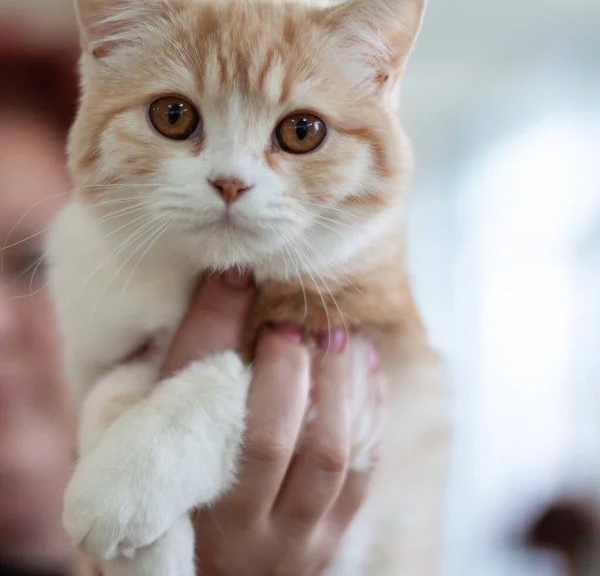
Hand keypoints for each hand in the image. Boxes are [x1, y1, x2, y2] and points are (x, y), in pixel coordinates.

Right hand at [162, 271, 382, 575]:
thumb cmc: (180, 501)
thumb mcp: (161, 445)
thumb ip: (181, 385)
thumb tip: (222, 292)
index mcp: (173, 490)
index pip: (187, 396)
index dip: (213, 326)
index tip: (238, 275)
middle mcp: (231, 525)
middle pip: (266, 435)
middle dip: (287, 364)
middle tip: (292, 321)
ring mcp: (287, 539)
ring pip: (327, 454)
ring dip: (338, 382)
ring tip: (338, 336)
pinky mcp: (326, 542)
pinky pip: (362, 473)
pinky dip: (370, 411)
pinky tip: (366, 368)